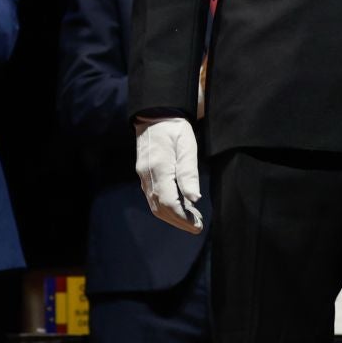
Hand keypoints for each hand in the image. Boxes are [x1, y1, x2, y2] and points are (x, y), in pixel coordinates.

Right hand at [134, 116, 203, 233]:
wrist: (154, 115)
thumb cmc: (175, 128)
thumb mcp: (187, 145)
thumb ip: (189, 173)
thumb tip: (194, 199)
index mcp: (159, 168)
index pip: (169, 202)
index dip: (183, 217)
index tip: (197, 225)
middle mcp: (147, 176)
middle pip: (161, 208)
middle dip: (179, 221)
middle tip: (198, 227)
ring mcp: (143, 177)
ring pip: (155, 206)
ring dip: (173, 217)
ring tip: (192, 220)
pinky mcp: (144, 176)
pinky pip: (153, 198)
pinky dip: (167, 208)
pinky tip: (181, 208)